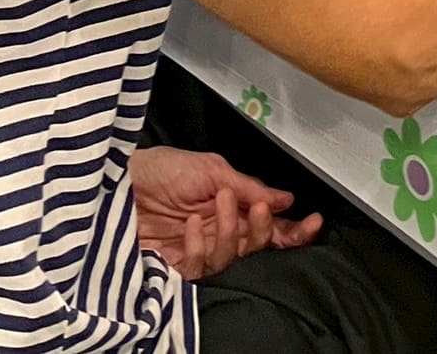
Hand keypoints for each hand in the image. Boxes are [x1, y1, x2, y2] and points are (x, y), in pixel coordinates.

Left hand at [128, 147, 321, 280]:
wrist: (121, 182)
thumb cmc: (162, 169)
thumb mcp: (211, 168)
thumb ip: (248, 186)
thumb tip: (285, 198)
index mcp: (233, 207)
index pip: (270, 225)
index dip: (294, 228)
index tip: (314, 222)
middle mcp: (220, 231)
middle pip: (257, 246)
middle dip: (265, 230)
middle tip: (260, 210)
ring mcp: (199, 250)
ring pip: (232, 258)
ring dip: (230, 231)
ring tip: (218, 203)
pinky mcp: (176, 266)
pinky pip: (198, 268)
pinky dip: (198, 247)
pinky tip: (192, 225)